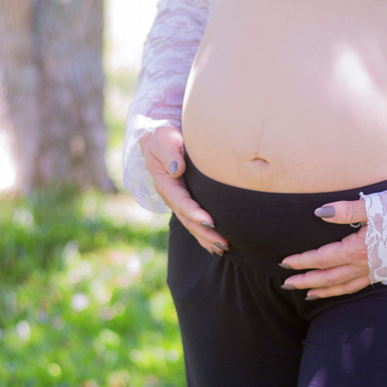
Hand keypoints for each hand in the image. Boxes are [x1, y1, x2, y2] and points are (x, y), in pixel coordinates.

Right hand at [140, 126, 227, 257]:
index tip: (209, 221)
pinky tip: (216, 247)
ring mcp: (180, 202)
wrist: (163, 141)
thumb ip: (169, 154)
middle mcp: (173, 197)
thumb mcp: (163, 140)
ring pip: (192, 225)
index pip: (180, 202)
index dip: (194, 213)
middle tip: (223, 242)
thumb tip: (177, 170)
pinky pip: (195, 223)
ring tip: (224, 248)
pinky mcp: (188, 203)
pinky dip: (204, 237)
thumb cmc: (164, 138)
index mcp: (166, 184)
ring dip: (207, 238)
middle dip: (205, 233)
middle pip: (188, 220)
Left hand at [281, 198, 369, 298]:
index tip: (284, 262)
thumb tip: (321, 212)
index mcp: (357, 249)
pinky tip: (336, 290)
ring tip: (306, 294)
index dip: (302, 261)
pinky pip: (357, 287)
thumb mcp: (374, 206)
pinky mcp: (381, 273)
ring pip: (341, 286)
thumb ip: (347, 210)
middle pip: (327, 277)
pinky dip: (342, 291)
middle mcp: (362, 265)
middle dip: (305, 281)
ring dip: (321, 290)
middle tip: (286, 284)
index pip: (321, 259)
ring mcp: (372, 271)